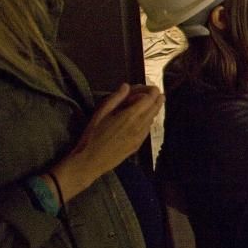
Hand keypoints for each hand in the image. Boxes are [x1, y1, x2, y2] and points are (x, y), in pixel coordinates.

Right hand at [50, 84, 163, 201]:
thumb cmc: (93, 135)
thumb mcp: (101, 113)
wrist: (91, 161)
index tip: (138, 88)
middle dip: (154, 96)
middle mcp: (141, 125)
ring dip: (150, 108)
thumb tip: (126, 86)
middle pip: (157, 106)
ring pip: (154, 117)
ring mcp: (142, 136)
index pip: (151, 97)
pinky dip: (146, 119)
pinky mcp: (139, 144)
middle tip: (142, 93)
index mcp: (132, 115)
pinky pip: (148, 127)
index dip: (148, 89)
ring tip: (137, 105)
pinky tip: (135, 119)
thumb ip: (116, 98)